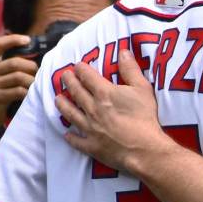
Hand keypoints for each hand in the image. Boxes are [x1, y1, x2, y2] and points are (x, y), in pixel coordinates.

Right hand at [0, 33, 38, 129]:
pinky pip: (18, 91)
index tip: (28, 40)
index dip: (14, 39)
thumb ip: (4, 64)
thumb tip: (28, 51)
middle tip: (37, 73)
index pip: (0, 44)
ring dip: (31, 81)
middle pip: (15, 62)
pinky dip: (28, 92)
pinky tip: (30, 94)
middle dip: (31, 67)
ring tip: (35, 84)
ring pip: (19, 77)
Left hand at [56, 50, 173, 173]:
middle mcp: (92, 109)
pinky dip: (71, 137)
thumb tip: (123, 51)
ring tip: (57, 99)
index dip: (81, 69)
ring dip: (63, 105)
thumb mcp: (143, 89)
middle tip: (63, 76)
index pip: (87, 77)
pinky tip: (66, 134)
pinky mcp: (92, 146)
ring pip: (71, 114)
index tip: (77, 65)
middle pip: (76, 93)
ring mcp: (90, 129)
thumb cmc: (145, 118)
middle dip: (69, 82)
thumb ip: (131, 70)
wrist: (144, 149)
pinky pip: (77, 141)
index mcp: (104, 93)